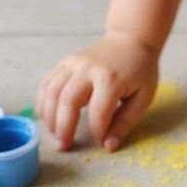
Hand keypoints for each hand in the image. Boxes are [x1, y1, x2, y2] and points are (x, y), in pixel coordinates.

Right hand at [37, 31, 158, 150]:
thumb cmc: (139, 72)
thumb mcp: (142, 98)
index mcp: (111, 78)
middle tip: (63, 146)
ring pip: (52, 92)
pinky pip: (47, 84)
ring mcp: (73, 63)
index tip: (99, 142)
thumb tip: (108, 146)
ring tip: (56, 134)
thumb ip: (125, 123)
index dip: (97, 131)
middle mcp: (88, 68)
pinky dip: (43, 103)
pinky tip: (48, 118)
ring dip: (50, 117)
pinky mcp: (65, 62)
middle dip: (63, 127)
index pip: (98, 111)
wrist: (130, 40)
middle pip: (68, 101)